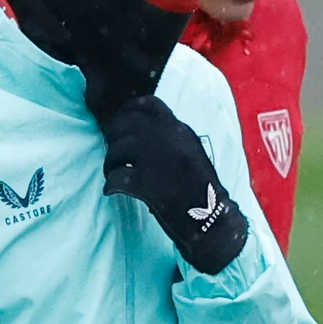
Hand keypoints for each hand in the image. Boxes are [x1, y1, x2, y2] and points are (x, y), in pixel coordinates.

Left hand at [100, 96, 248, 273]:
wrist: (213, 219)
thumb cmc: (202, 190)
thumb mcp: (191, 152)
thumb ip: (170, 139)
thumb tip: (140, 134)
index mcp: (179, 129)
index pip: (148, 104)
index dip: (128, 110)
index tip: (120, 122)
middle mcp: (166, 137)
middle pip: (125, 124)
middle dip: (113, 136)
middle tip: (114, 153)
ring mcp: (154, 159)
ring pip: (115, 150)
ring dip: (109, 163)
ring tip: (112, 173)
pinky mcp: (144, 183)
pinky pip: (114, 179)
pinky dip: (110, 185)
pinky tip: (112, 192)